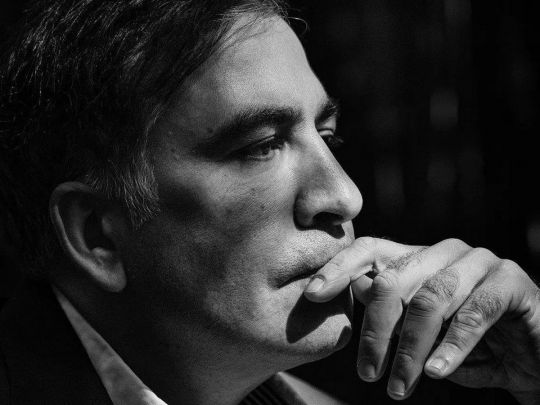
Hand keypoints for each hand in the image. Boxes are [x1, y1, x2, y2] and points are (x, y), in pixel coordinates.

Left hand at [303, 237, 539, 403]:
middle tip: (367, 374)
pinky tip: (436, 372)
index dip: (338, 268)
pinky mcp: (511, 281)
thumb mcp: (421, 331)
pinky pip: (474, 312)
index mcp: (418, 258)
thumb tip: (353, 290)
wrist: (533, 356)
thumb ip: (390, 310)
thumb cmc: (469, 344)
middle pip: (393, 279)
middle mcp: (445, 252)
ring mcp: (479, 261)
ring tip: (399, 388)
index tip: (311, 296)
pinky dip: (452, 346)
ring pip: (430, 298)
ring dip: (410, 349)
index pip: (370, 250)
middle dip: (375, 331)